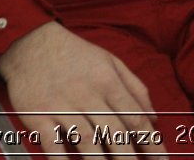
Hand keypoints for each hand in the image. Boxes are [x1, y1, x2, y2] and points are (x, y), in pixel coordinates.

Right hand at [0, 21, 154, 157]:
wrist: (33, 44)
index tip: (161, 159)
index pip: (135, 117)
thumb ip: (135, 88)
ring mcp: (63, 107)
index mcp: (108, 82)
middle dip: (129, 157)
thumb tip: (153, 117)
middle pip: (114, 133)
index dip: (151, 142)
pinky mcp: (39, 116)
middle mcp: (88, 95)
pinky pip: (53, 144)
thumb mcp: (112, 62)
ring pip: (87, 141)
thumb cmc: (76, 55)